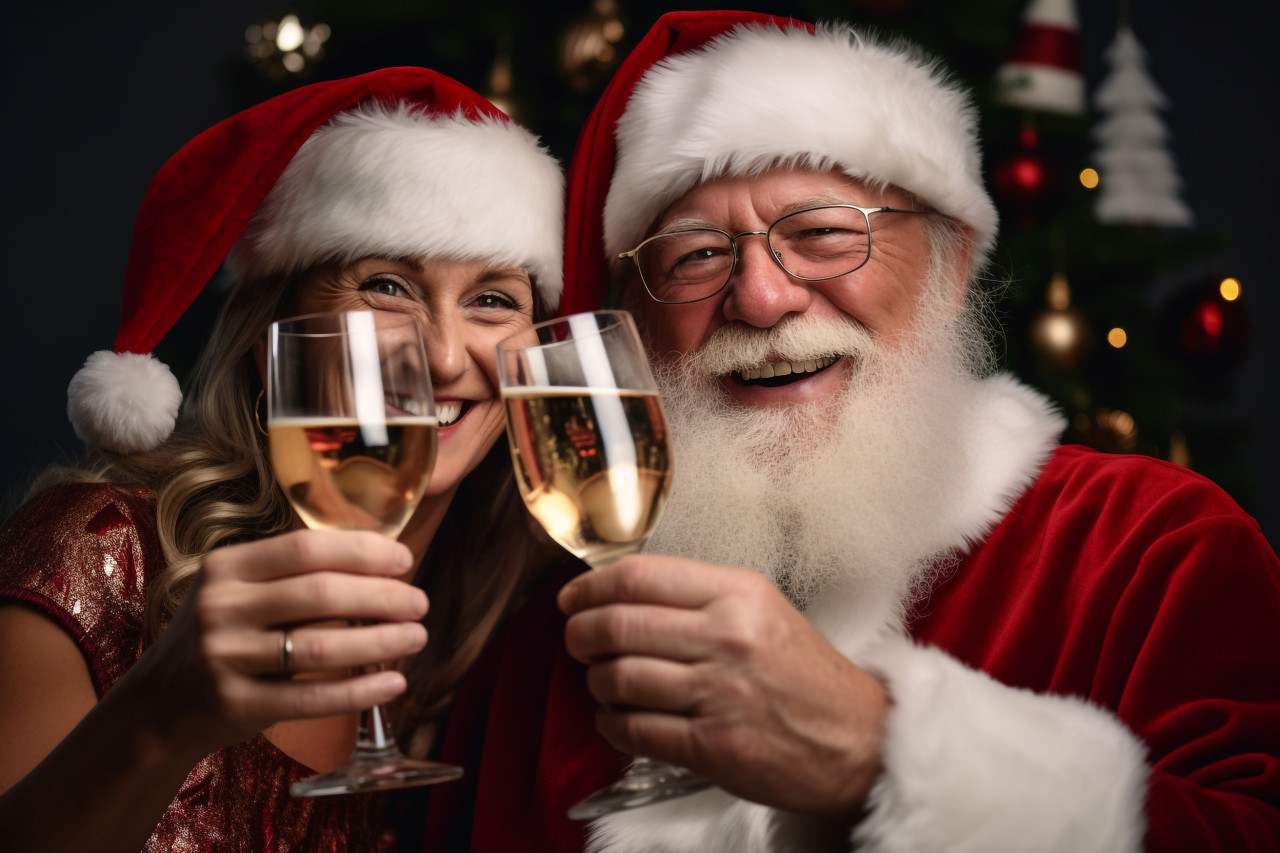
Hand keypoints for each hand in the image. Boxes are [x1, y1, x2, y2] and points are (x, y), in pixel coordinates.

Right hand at [131, 528, 427, 759]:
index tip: (405, 560)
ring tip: (416, 637)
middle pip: (320, 594)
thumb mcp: (241, 590)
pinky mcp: (236, 704)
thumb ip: (295, 572)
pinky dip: (360, 692)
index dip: (363, 551)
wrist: (160, 704)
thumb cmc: (225, 635)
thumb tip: (383, 559)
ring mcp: (224, 657)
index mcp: (227, 566)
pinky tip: (393, 683)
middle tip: (420, 602)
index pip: (307, 547)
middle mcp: (221, 606)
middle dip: (382, 596)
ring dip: (380, 642)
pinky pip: (311, 698)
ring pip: (320, 647)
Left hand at [558, 555, 887, 819]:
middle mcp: (727, 637)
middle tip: (577, 639)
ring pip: (617, 679)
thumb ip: (699, 597)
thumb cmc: (808, 677)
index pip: (638, 577)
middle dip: (580, 634)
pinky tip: (617, 720)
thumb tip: (622, 594)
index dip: (590, 587)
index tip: (573, 598)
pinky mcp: (712, 746)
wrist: (859, 740)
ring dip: (595, 683)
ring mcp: (719, 693)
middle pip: (617, 625)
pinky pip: (634, 730)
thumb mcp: (763, 610)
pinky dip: (612, 725)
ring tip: (602, 682)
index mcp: (738, 594)